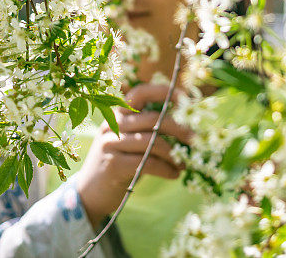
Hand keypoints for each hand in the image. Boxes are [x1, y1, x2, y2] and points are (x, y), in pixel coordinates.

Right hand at [74, 83, 192, 227]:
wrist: (90, 193)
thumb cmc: (119, 164)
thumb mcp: (129, 141)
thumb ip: (150, 131)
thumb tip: (187, 127)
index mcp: (118, 114)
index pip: (140, 93)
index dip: (163, 91)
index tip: (184, 98)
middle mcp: (113, 125)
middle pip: (152, 119)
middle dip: (179, 128)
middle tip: (195, 139)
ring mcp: (111, 144)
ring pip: (152, 142)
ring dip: (173, 154)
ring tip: (184, 162)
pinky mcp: (113, 165)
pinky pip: (148, 163)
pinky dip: (166, 169)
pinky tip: (175, 174)